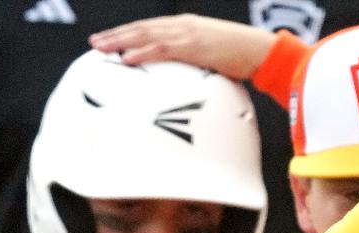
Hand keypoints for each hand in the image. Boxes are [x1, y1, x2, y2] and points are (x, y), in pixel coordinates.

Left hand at [90, 15, 275, 79]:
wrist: (262, 52)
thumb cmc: (244, 57)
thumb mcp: (215, 57)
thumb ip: (198, 63)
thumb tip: (189, 80)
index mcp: (187, 26)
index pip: (150, 28)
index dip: (128, 33)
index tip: (110, 40)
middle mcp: (183, 26)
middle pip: (141, 28)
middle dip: (116, 35)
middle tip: (95, 42)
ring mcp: (187, 35)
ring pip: (145, 35)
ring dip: (121, 42)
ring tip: (102, 49)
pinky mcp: (193, 46)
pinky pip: (161, 49)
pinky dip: (141, 53)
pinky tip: (126, 59)